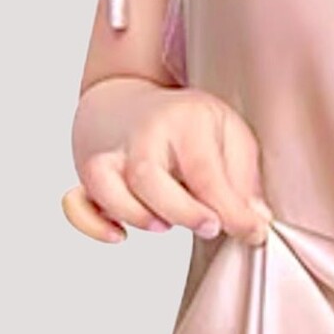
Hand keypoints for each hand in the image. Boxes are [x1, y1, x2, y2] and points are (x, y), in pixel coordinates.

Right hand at [63, 88, 271, 248]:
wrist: (129, 98)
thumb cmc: (186, 124)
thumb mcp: (229, 134)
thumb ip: (244, 179)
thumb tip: (255, 221)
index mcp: (184, 120)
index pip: (205, 172)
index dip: (230, 210)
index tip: (251, 233)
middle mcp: (141, 134)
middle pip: (147, 176)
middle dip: (181, 211)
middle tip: (208, 227)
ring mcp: (110, 153)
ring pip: (107, 186)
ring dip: (137, 215)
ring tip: (164, 224)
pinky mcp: (89, 175)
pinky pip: (78, 202)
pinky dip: (93, 223)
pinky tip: (119, 235)